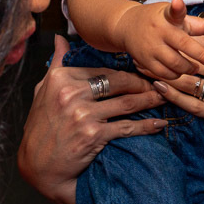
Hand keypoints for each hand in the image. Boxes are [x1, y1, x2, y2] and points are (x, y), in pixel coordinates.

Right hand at [17, 34, 166, 203]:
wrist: (38, 165)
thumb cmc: (41, 127)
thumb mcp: (43, 90)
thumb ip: (56, 62)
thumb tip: (61, 39)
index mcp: (61, 79)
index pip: (104, 71)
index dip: (127, 73)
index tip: (142, 74)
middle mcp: (71, 94)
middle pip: (119, 83)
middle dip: (143, 83)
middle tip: (160, 84)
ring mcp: (83, 114)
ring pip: (127, 103)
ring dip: (150, 100)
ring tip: (165, 98)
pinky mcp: (93, 135)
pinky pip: (126, 127)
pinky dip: (146, 125)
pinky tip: (159, 123)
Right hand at [117, 0, 203, 79]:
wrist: (126, 26)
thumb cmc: (158, 21)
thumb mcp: (177, 18)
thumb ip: (199, 24)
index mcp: (167, 16)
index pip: (173, 11)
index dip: (177, 7)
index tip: (177, 2)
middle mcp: (158, 30)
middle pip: (182, 46)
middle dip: (200, 56)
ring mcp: (150, 46)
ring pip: (175, 64)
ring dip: (189, 68)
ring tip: (195, 67)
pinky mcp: (144, 61)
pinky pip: (164, 74)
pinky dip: (175, 75)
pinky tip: (180, 71)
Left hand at [152, 20, 203, 163]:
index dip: (188, 34)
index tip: (171, 28)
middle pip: (194, 59)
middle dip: (170, 50)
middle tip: (149, 43)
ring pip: (189, 81)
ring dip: (164, 72)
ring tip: (144, 64)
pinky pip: (192, 105)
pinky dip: (173, 95)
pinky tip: (159, 87)